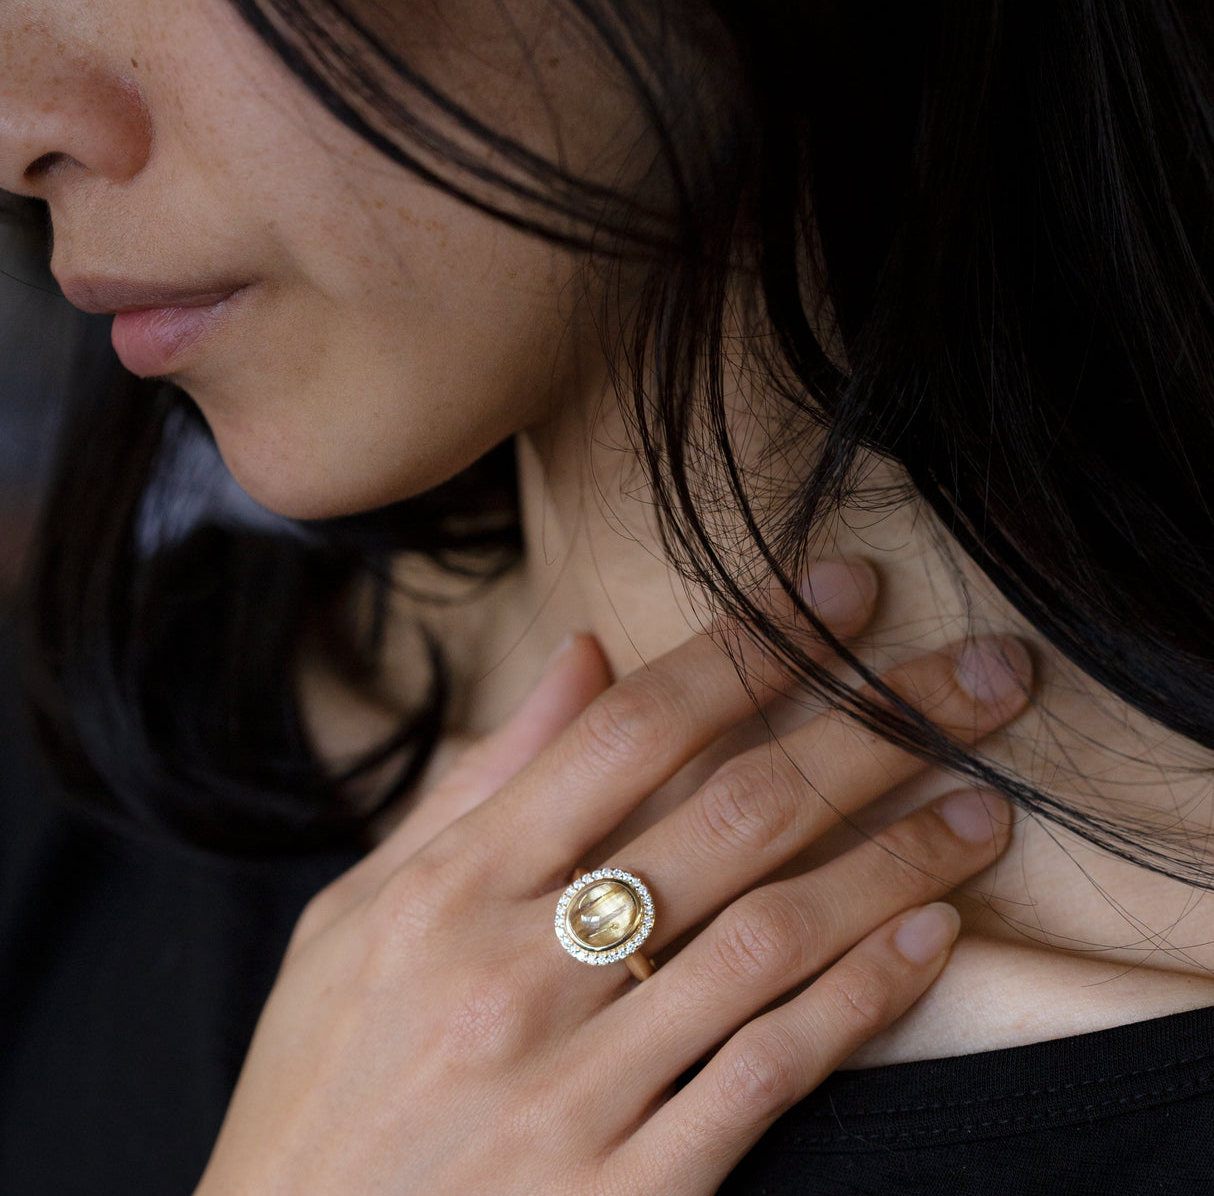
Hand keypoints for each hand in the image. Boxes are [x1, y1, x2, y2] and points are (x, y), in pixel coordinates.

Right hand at [195, 564, 1028, 1195]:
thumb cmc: (317, 1080)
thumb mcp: (357, 916)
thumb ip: (476, 783)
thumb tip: (583, 655)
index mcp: (451, 889)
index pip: (631, 732)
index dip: (751, 650)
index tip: (843, 597)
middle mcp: (519, 972)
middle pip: (734, 814)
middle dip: (874, 729)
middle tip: (980, 681)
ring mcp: (577, 1089)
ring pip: (774, 938)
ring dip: (898, 861)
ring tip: (983, 807)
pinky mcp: (625, 1191)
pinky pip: (768, 1074)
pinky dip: (860, 999)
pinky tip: (930, 940)